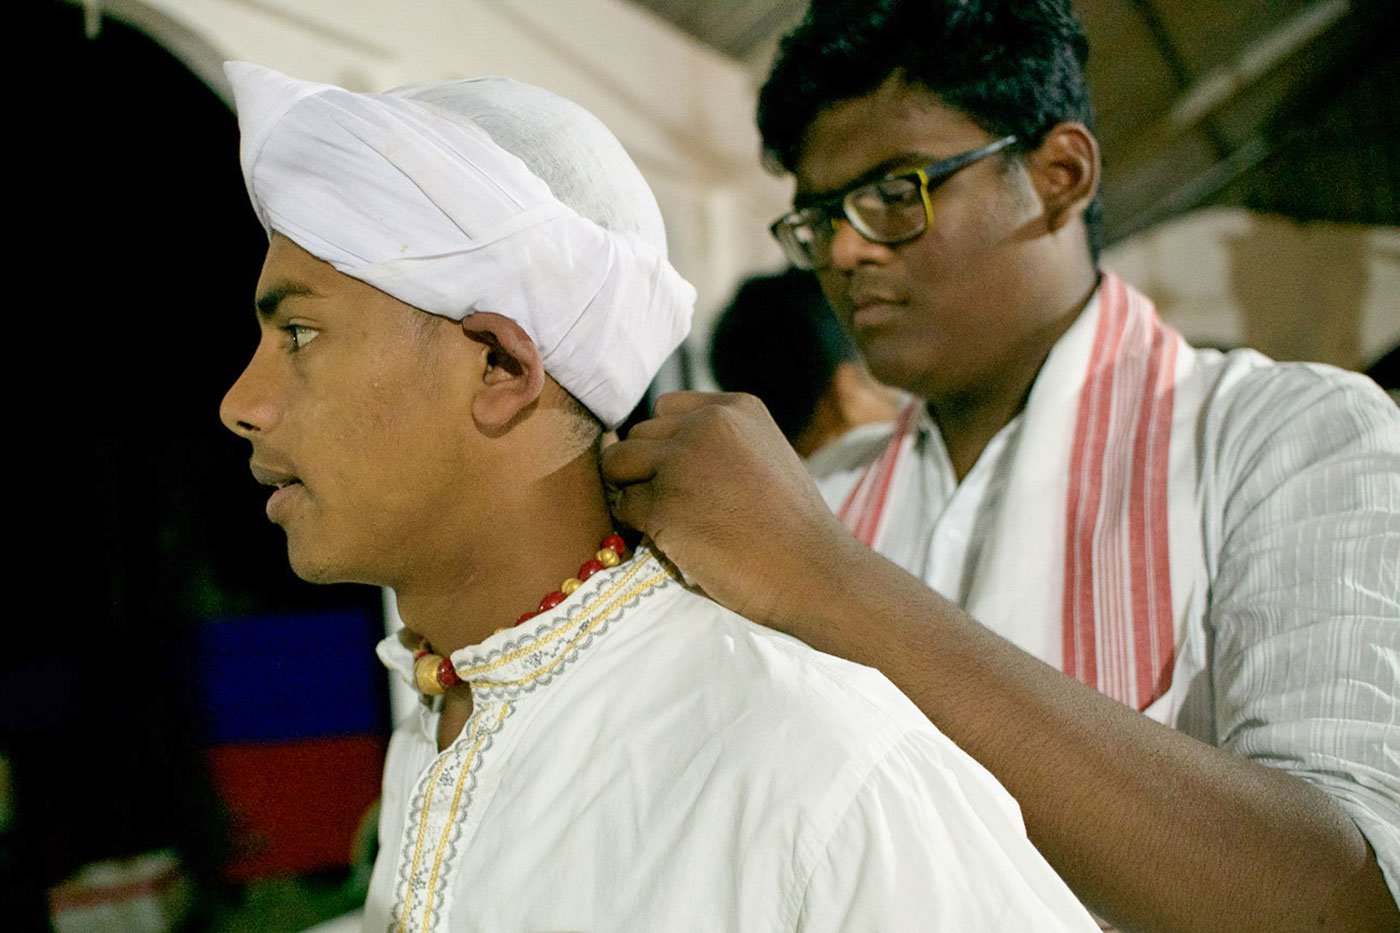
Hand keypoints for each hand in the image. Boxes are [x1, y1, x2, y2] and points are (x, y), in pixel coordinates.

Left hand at [602, 391, 858, 626]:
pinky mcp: (664, 505)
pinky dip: (639, 527)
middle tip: (681, 506)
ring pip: (618, 463)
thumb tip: (644, 447)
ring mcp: (682, 463)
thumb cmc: (790, 527)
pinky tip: (676, 541)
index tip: (689, 477)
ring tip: (672, 520)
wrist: (814, 574)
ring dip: (634, 492)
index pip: (666, 408)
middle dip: (648, 468)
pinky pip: (624, 507)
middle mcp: (706, 424)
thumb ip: (716, 441)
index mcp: (735, 408)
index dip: (667, 444)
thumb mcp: (762, 456)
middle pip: (639, 433)